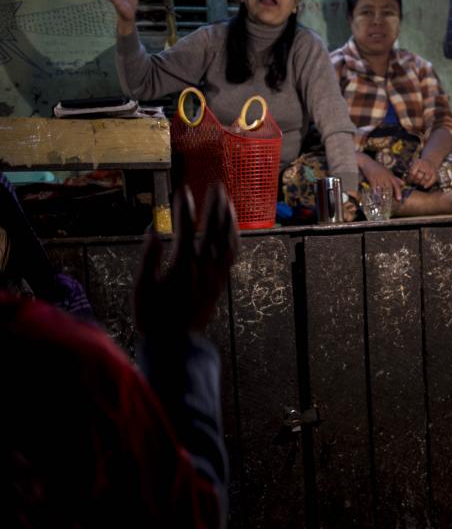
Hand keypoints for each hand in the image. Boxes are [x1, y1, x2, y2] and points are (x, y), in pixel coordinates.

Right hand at [135, 184, 238, 337]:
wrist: (176, 344)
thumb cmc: (153, 316)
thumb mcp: (141, 288)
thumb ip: (148, 257)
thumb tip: (153, 231)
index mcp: (181, 265)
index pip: (185, 228)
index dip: (184, 208)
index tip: (182, 190)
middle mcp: (203, 267)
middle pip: (213, 229)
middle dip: (214, 205)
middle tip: (216, 185)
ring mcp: (215, 275)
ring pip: (228, 241)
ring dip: (228, 219)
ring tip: (227, 201)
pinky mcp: (221, 282)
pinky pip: (232, 255)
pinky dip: (234, 237)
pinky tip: (232, 228)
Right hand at [359, 159, 403, 201]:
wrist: (368, 163)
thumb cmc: (379, 168)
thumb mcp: (388, 172)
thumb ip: (396, 179)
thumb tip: (404, 184)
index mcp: (390, 175)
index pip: (396, 184)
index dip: (398, 192)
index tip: (399, 199)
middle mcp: (386, 176)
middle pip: (389, 187)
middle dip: (390, 195)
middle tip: (390, 201)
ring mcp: (379, 177)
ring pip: (382, 188)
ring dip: (382, 195)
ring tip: (382, 200)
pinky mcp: (372, 178)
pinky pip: (374, 186)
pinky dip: (375, 191)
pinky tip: (375, 195)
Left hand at [408, 157, 438, 188]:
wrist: (430, 161)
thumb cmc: (419, 164)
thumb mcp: (413, 163)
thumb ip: (409, 169)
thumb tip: (404, 179)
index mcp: (418, 163)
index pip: (412, 173)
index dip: (410, 178)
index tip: (409, 180)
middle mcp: (425, 165)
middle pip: (419, 177)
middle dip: (415, 181)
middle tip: (414, 182)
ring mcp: (431, 170)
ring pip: (425, 179)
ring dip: (421, 183)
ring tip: (419, 183)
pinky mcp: (435, 174)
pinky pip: (432, 181)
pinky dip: (428, 184)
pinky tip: (424, 186)